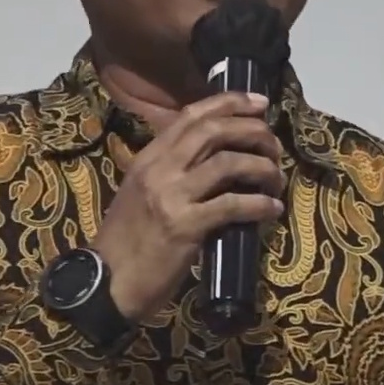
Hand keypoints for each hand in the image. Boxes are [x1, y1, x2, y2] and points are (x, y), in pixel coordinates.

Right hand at [92, 91, 284, 322]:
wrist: (107, 281)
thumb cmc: (127, 241)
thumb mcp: (142, 193)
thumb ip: (172, 173)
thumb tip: (219, 160)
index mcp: (149, 158)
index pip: (191, 116)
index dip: (229, 103)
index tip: (259, 103)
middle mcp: (159, 169)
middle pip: (213, 131)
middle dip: (253, 132)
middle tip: (274, 146)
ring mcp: (171, 196)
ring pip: (228, 163)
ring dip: (262, 168)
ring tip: (276, 180)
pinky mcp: (185, 226)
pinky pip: (232, 205)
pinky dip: (259, 204)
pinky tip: (272, 210)